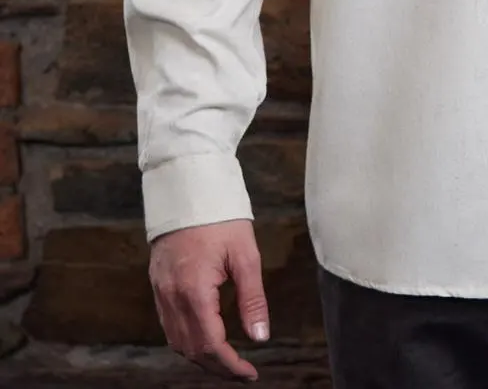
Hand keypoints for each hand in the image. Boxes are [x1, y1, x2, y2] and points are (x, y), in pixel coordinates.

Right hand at [149, 218, 269, 380]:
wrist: (187, 187)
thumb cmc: (221, 217)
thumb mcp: (245, 254)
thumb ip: (252, 299)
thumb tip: (260, 338)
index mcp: (194, 290)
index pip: (211, 344)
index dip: (230, 366)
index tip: (249, 374)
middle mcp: (172, 296)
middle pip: (191, 350)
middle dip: (217, 367)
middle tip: (241, 373)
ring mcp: (160, 291)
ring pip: (177, 341)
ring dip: (201, 357)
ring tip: (227, 360)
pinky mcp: (157, 283)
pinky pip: (168, 324)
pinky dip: (186, 339)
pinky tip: (205, 337)